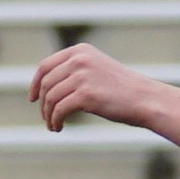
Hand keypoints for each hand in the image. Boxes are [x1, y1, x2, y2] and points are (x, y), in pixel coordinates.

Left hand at [26, 43, 158, 132]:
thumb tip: (45, 89)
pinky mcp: (85, 94)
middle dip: (43, 103)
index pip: (45, 66)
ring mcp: (82, 76)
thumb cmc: (123, 90)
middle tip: (47, 118)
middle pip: (45, 83)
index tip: (33, 99)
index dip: (35, 83)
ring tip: (53, 126)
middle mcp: (79, 59)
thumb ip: (74, 73)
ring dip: (48, 115)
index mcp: (80, 51)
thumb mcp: (96, 71)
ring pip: (50, 98)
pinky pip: (59, 110)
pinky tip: (59, 128)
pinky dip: (55, 121)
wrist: (146, 99)